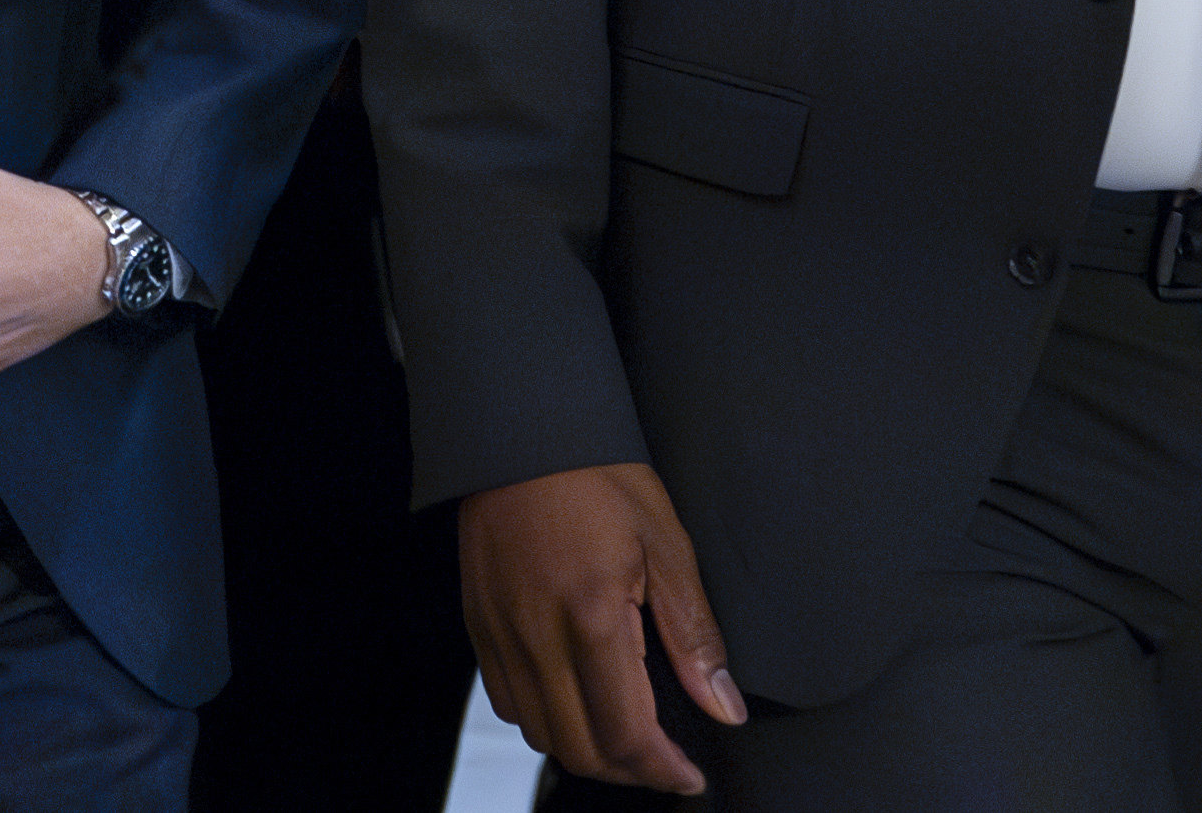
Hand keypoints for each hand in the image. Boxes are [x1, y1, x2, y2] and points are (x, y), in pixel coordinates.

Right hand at [458, 462, 745, 793]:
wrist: (520, 427)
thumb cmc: (595, 473)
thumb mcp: (666, 545)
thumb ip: (694, 635)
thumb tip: (723, 705)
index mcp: (590, 616)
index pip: (624, 732)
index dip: (663, 769)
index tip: (689, 774)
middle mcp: (535, 635)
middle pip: (578, 747)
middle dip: (628, 770)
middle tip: (663, 761)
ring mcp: (499, 631)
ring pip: (538, 731)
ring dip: (585, 748)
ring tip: (623, 734)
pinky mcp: (478, 622)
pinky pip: (507, 700)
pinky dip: (544, 718)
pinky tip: (573, 698)